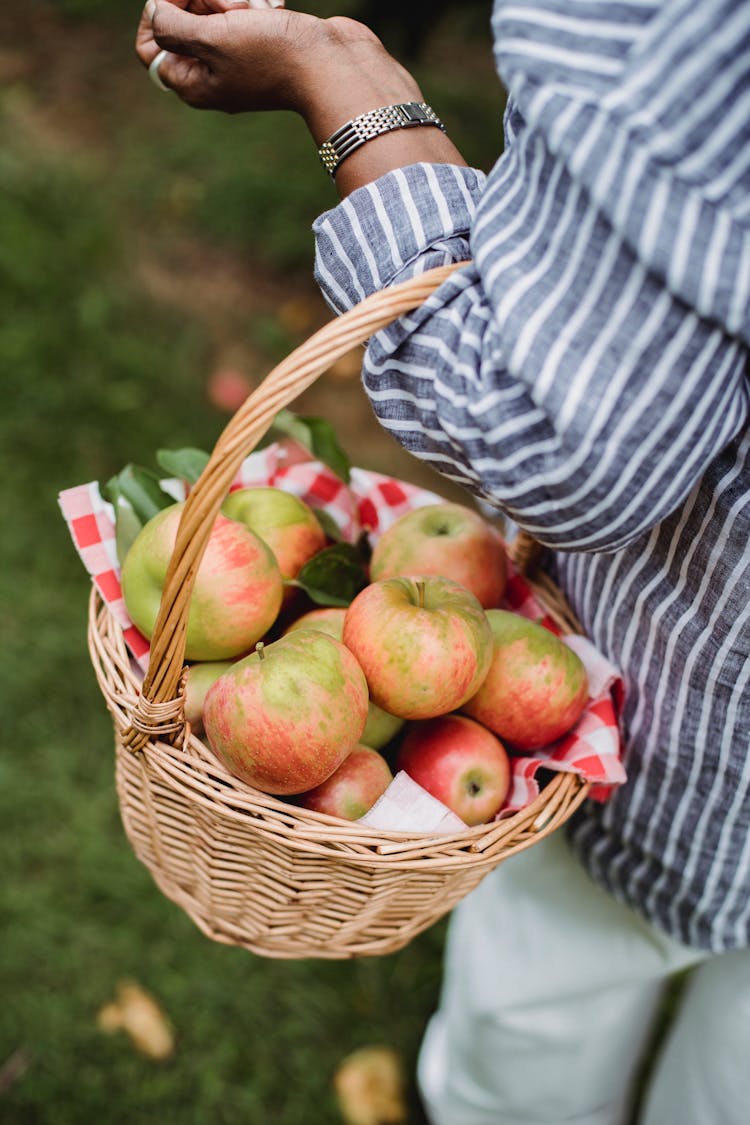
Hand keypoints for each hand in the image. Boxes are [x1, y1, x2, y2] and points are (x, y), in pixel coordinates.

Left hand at [136, 0, 275, 71]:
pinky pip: (242, 10)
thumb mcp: (213, 39)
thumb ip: (172, 27)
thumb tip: (154, 11)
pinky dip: (254, 1)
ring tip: (258, 9)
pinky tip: (272, 8)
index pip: (150, 47)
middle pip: (183, 20)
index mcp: (193, 84)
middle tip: (232, 5)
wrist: (333, 64)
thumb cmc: (274, 56)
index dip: (159, 13)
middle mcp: (211, 75)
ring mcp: (237, 58)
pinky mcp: (261, 42)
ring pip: (214, 9)